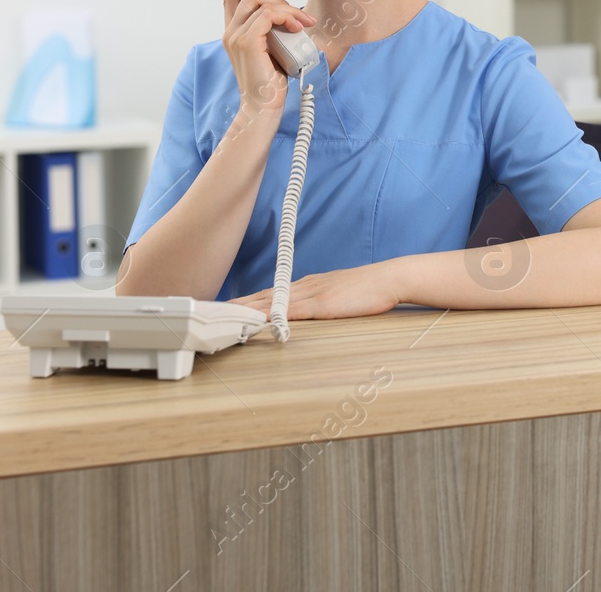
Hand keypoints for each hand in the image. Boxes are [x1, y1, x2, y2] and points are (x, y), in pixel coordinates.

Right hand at [221, 0, 314, 122]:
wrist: (263, 106)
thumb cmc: (271, 84)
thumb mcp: (274, 51)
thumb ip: (274, 33)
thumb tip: (292, 20)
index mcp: (235, 33)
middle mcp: (231, 32)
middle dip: (280, 0)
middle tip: (301, 17)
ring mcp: (236, 36)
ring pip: (262, 2)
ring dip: (288, 9)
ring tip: (303, 24)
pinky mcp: (247, 41)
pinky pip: (268, 15)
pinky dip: (287, 17)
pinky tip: (297, 28)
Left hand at [230, 261, 400, 320]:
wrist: (389, 279)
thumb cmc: (369, 289)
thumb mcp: (339, 294)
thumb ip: (320, 303)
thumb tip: (305, 314)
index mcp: (307, 285)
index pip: (269, 293)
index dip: (246, 301)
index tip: (226, 308)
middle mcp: (303, 287)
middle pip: (262, 296)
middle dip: (236, 305)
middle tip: (211, 314)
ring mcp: (311, 294)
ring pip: (270, 302)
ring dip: (245, 310)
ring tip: (222, 318)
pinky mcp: (320, 304)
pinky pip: (289, 310)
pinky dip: (270, 315)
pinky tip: (256, 320)